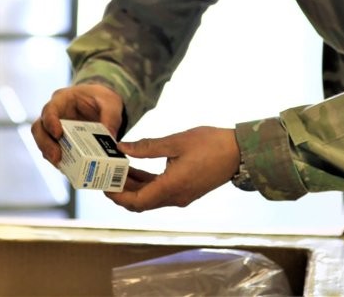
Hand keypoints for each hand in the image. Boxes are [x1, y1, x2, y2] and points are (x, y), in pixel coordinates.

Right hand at [31, 83, 123, 165]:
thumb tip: (110, 137)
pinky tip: (68, 169)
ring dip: (50, 155)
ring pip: (42, 142)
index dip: (50, 122)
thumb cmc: (102, 98)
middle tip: (57, 157)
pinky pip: (53, 152)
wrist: (102, 104)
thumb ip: (110, 117)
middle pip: (38, 128)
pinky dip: (59, 161)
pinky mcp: (59, 142)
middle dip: (45, 144)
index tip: (58, 134)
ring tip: (62, 166)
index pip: (49, 109)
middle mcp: (54, 114)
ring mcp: (54, 128)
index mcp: (63, 99)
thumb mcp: (110, 102)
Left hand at [106, 126, 239, 211]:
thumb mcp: (177, 141)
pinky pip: (161, 191)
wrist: (239, 152)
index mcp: (172, 187)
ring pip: (150, 197)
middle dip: (122, 190)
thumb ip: (148, 147)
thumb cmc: (211, 144)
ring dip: (134, 186)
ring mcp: (182, 195)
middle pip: (141, 202)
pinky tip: (137, 168)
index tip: (104, 186)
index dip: (118, 196)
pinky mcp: (186, 190)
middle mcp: (175, 197)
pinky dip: (147, 183)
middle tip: (106, 175)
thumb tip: (123, 148)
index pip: (137, 201)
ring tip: (118, 169)